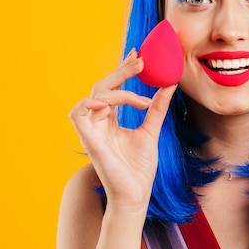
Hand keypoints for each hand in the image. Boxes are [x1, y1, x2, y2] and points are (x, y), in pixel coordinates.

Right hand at [69, 49, 176, 214]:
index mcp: (110, 119)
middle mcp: (98, 121)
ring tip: (142, 99)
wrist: (136, 193)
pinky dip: (94, 103)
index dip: (122, 69)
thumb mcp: (151, 130)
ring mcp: (91, 130)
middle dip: (121, 71)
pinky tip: (113, 103)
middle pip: (102, 86)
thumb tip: (169, 84)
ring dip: (117, 90)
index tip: (138, 55)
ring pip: (95, 95)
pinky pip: (79, 111)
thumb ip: (157, 108)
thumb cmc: (140, 168)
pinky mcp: (87, 138)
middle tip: (141, 62)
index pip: (113, 87)